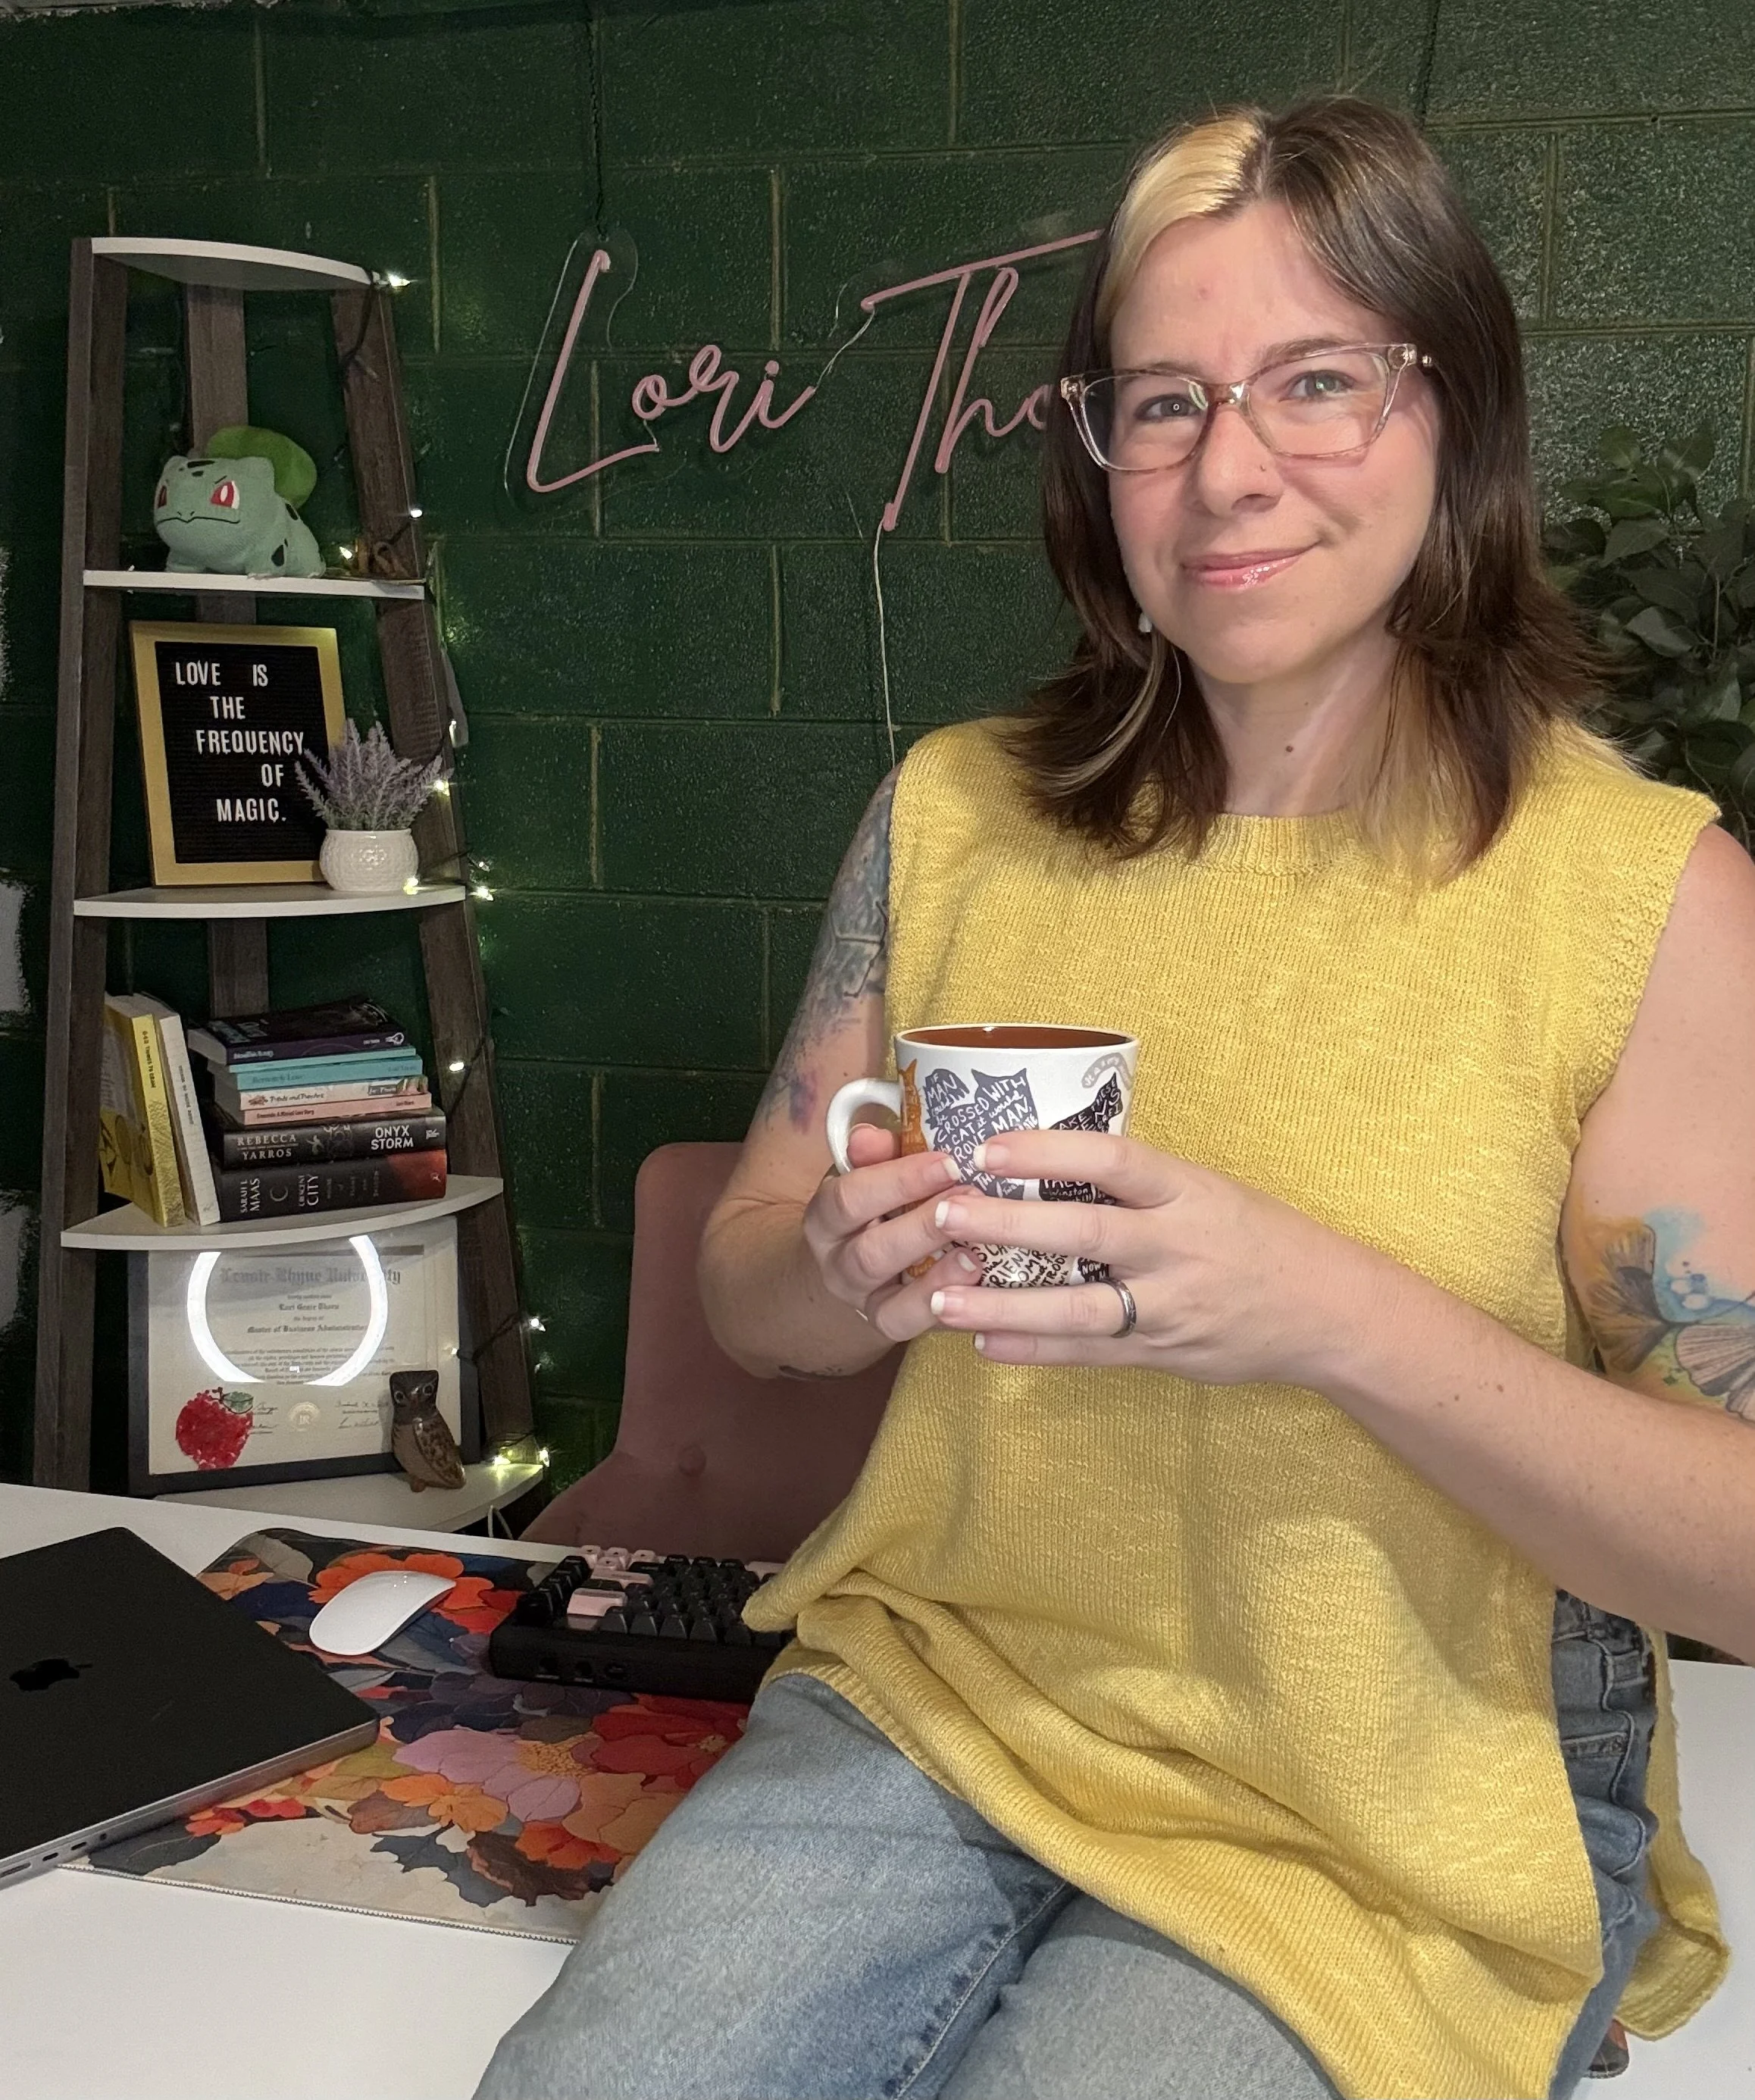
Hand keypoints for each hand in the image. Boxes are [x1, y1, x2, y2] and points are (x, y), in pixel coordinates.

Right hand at [802, 1123, 981, 1337]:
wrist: (850, 1264)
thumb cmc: (875, 1205)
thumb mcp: (868, 1173)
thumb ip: (873, 1154)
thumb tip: (872, 1136)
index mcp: (826, 1218)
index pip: (849, 1198)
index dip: (898, 1181)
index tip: (950, 1162)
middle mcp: (838, 1265)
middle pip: (870, 1253)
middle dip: (923, 1227)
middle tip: (971, 1201)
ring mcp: (864, 1302)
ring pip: (890, 1301)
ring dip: (936, 1277)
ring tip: (976, 1254)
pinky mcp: (890, 1326)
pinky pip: (911, 1328)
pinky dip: (942, 1312)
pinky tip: (976, 1289)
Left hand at [922, 1130, 1383, 1385]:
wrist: (1326, 1311)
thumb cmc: (1257, 1237)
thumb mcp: (1207, 1190)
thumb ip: (1139, 1184)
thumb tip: (1048, 1158)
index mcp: (1189, 1191)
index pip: (1112, 1162)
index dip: (1046, 1153)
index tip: (987, 1146)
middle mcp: (1178, 1247)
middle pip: (1083, 1233)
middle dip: (1007, 1224)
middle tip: (942, 1213)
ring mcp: (1171, 1306)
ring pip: (1077, 1307)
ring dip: (1003, 1303)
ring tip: (941, 1296)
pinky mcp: (1163, 1353)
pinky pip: (1089, 1354)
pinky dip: (1035, 1348)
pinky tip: (984, 1342)